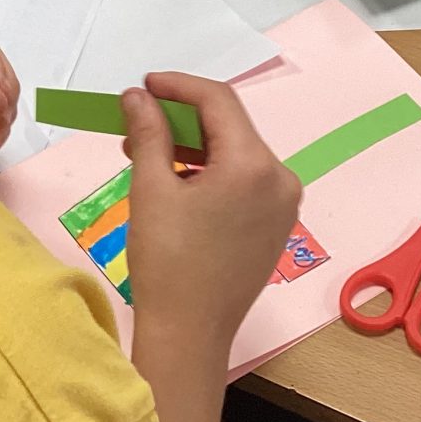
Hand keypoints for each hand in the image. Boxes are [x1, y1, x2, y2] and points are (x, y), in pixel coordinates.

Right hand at [121, 74, 301, 349]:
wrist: (190, 335)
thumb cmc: (167, 262)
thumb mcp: (150, 189)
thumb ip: (148, 133)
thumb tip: (137, 97)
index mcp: (254, 165)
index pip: (218, 101)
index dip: (178, 87)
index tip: (143, 87)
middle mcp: (280, 179)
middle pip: (230, 127)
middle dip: (182, 119)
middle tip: (137, 122)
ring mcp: (283, 205)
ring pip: (236, 154)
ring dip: (193, 148)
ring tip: (147, 156)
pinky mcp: (276, 226)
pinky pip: (244, 182)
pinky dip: (210, 173)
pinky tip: (175, 184)